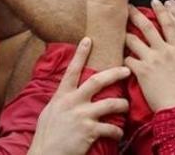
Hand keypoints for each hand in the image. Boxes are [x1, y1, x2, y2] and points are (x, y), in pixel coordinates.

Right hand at [27, 38, 129, 154]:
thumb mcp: (50, 112)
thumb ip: (62, 100)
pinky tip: (119, 133)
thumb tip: (69, 92)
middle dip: (115, 74)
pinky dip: (117, 131)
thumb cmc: (46, 135)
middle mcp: (73, 102)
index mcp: (62, 96)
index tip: (88, 39)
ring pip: (111, 104)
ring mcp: (82, 116)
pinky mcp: (90, 132)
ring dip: (122, 105)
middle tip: (127, 69)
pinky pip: (111, 128)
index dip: (80, 54)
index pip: (72, 70)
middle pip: (97, 81)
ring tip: (126, 106)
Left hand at [125, 1, 174, 110]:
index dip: (161, 11)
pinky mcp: (140, 70)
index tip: (156, 1)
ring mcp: (151, 59)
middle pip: (147, 26)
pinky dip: (124, 59)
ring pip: (133, 40)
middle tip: (128, 7)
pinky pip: (127, 59)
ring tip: (120, 34)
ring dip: (126, 36)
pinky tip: (122, 61)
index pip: (169, 24)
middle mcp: (164, 50)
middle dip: (136, 15)